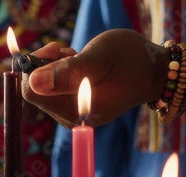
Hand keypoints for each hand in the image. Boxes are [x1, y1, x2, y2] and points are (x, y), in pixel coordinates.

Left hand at [22, 29, 168, 127]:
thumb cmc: (130, 60)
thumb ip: (67, 71)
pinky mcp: (77, 109)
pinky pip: (56, 90)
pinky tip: (82, 67)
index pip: (32, 91)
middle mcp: (71, 118)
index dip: (37, 65)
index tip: (57, 48)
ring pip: (45, 89)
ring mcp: (74, 115)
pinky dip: (63, 74)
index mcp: (76, 111)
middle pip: (36, 90)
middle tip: (71, 52)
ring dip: (56, 68)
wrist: (153, 72)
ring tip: (80, 59)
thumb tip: (34, 81)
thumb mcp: (98, 59)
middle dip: (48, 66)